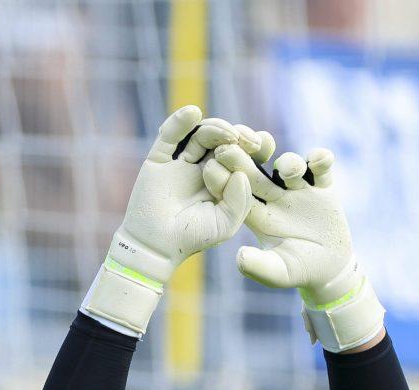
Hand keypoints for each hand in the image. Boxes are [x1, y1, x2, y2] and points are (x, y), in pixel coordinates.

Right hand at [79, 105, 253, 337]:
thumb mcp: (225, 224)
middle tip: (247, 140)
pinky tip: (193, 113)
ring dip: (216, 128)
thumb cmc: (192, 238)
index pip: (241, 156)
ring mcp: (181, 161)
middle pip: (223, 140)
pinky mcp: (159, 158)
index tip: (263, 144)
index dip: (253, 146)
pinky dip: (180, 121)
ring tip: (226, 134)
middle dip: (237, 135)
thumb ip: (239, 201)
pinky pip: (170, 135)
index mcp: (223, 181)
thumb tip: (239, 173)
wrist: (155, 246)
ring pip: (201, 134)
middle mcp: (203, 167)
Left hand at [205, 144, 384, 350]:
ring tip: (292, 171)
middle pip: (257, 174)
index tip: (213, 166)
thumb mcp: (279, 273)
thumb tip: (240, 257)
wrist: (329, 268)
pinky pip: (321, 168)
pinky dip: (321, 160)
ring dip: (289, 163)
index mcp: (256, 215)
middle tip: (232, 146)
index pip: (236, 194)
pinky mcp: (323, 187)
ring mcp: (298, 189)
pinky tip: (319, 160)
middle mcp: (274, 197)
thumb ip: (259, 266)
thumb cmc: (299, 271)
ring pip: (289, 166)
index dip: (225, 180)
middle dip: (244, 160)